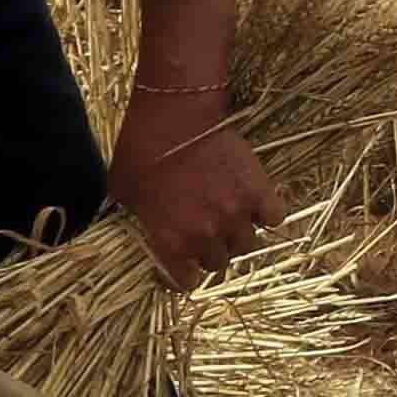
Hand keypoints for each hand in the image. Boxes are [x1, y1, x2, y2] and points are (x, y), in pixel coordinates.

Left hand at [108, 112, 275, 291]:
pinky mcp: (258, 191)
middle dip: (212, 250)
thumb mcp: (122, 191)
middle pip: (219, 263)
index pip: (186, 281)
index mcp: (170, 241)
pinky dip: (266, 213)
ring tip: (231, 217)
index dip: (185, 272)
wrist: (176, 115)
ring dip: (238, 234)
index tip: (185, 262)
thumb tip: (139, 223)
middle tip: (207, 232)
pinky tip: (255, 203)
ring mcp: (235, 214)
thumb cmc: (141, 148)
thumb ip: (137, 217)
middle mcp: (205, 235)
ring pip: (247, 244)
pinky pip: (274, 217)